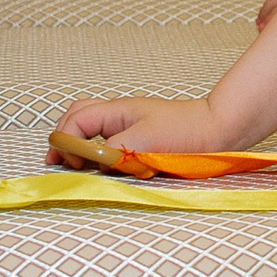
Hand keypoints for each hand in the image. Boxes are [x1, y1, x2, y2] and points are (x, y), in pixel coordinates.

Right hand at [48, 95, 225, 161]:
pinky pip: (108, 140)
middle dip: (64, 138)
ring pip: (91, 128)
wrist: (218, 131)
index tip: (71, 164)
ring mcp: (129, 126)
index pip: (75, 122)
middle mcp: (119, 116)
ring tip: (74, 165)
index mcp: (116, 111)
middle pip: (77, 118)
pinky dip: (97, 150)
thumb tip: (91, 161)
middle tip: (57, 162)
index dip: (65, 143)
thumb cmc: (185, 133)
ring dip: (79, 144)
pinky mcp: (139, 140)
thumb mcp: (143, 143)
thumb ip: (113, 151)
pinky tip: (101, 165)